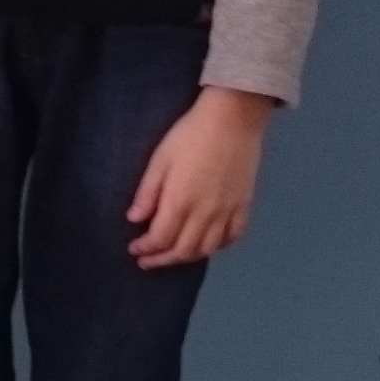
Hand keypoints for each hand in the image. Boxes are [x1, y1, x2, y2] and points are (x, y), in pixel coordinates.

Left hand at [127, 87, 270, 268]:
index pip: (160, 239)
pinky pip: (233, 237)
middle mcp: (205, 214)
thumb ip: (147, 193)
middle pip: (183, 250)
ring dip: (187, 257)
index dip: (146, 248)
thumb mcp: (160, 159)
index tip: (134, 248)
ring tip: (173, 254)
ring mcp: (228, 212)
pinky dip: (218, 247)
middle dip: (162, 259)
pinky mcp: (245, 206)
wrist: (233, 120)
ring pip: (207, 249)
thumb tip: (134, 219)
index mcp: (180, 202)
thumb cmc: (189, 135)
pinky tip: (207, 244)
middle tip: (147, 260)